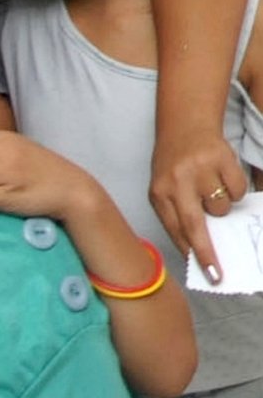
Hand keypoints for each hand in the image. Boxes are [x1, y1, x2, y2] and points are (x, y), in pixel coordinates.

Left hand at [149, 126, 245, 282]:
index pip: (175, 229)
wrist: (185, 123)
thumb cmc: (175, 163)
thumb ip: (179, 213)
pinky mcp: (221, 158)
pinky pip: (237, 190)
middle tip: (218, 274)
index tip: (206, 274)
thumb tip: (200, 248)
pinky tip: (222, 177)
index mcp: (159, 190)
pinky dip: (235, 190)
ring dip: (222, 207)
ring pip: (221, 208)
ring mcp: (199, 169)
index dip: (191, 253)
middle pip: (195, 226)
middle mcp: (176, 180)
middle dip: (208, 254)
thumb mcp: (166, 187)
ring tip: (212, 189)